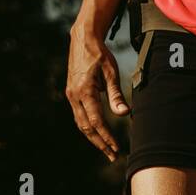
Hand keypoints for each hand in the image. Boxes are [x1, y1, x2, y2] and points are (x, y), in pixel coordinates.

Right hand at [66, 24, 128, 161]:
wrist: (83, 38)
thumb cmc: (100, 54)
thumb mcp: (111, 73)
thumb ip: (116, 95)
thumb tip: (124, 114)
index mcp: (84, 91)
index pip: (97, 121)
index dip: (107, 137)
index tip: (117, 148)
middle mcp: (74, 95)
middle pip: (87, 127)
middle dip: (100, 143)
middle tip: (113, 156)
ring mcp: (71, 95)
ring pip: (81, 124)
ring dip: (93, 138)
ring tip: (107, 149)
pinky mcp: (71, 93)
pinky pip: (79, 116)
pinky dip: (88, 128)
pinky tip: (98, 134)